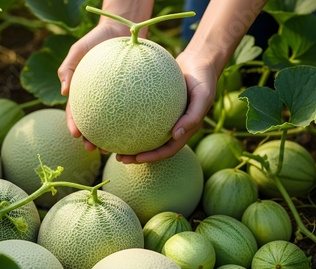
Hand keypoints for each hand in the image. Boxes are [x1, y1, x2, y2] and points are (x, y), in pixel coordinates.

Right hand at [58, 22, 133, 154]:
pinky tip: (140, 130)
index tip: (76, 135)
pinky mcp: (130, 96)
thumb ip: (68, 68)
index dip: (74, 125)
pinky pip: (132, 110)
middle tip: (94, 149)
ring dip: (112, 138)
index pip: (76, 113)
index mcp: (83, 93)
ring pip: (113, 123)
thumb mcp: (78, 49)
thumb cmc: (96, 39)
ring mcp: (114, 99)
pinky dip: (133, 122)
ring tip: (116, 149)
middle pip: (94, 124)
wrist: (120, 30)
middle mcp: (98, 99)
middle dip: (92, 139)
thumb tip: (63, 91)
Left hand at [59, 27, 216, 162]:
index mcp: (183, 130)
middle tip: (119, 157)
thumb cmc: (204, 79)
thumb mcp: (204, 96)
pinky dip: (129, 117)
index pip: (167, 150)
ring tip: (111, 143)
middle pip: (152, 147)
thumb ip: (193, 116)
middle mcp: (172, 127)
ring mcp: (164, 117)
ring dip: (129, 141)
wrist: (199, 62)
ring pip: (144, 133)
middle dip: (136, 155)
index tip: (137, 159)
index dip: (152, 157)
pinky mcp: (156, 106)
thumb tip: (175, 136)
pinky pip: (141, 113)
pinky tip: (114, 114)